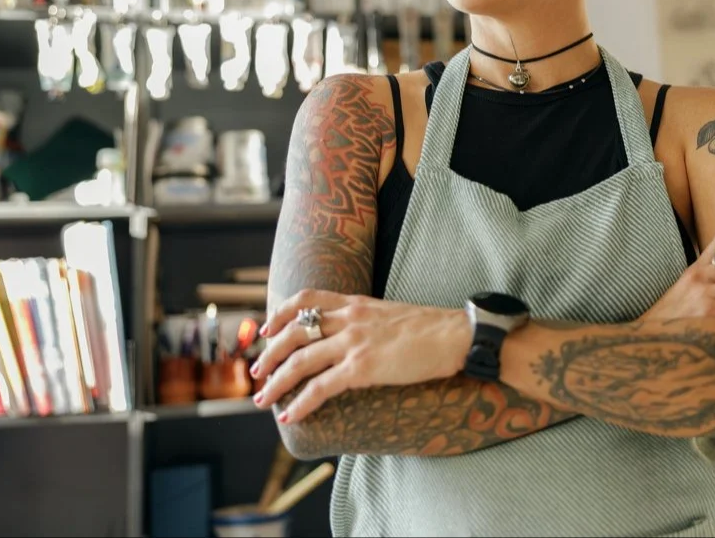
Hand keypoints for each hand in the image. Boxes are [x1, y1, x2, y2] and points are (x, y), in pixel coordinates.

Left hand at [250, 289, 470, 422]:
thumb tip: (356, 337)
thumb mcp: (391, 314)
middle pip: (293, 332)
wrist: (456, 335)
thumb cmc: (432, 328)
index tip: (266, 329)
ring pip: (299, 361)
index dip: (280, 313)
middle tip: (257, 371)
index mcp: (356, 302)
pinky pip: (320, 387)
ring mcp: (354, 342)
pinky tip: (290, 415)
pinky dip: (300, 403)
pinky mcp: (363, 367)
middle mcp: (349, 318)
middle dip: (269, 354)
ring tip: (263, 399)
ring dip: (275, 382)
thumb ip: (367, 320)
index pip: (306, 298)